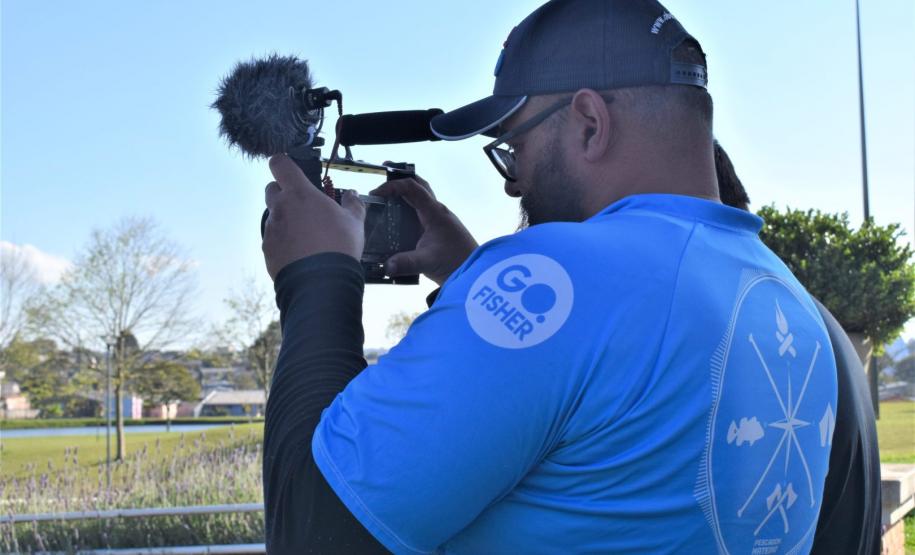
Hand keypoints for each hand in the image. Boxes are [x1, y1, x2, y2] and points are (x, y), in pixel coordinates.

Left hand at [262, 154, 365, 279]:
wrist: (321, 283)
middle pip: (271, 189)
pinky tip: (300, 253)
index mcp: (299, 194)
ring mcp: (271, 230)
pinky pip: (272, 239)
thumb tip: (352, 194)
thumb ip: (352, 203)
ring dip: (285, 220)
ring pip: (273, 217)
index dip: (283, 163)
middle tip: (303, 206)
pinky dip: (283, 242)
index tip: (290, 169)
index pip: (279, 164)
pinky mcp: (267, 250)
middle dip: (283, 193)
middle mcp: (280, 208)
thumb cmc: (338, 248)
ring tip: (306, 236)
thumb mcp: (354, 222)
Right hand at [369, 171, 477, 285]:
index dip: (393, 185)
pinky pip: (421, 212)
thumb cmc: (456, 262)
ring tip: (385, 198)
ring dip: (404, 194)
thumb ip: (406, 262)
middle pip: (418, 187)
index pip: (413, 188)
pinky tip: (397, 220)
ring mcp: (439, 220)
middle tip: (384, 175)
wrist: (474, 272)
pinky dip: (408, 209)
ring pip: (420, 199)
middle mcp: (437, 212)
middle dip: (401, 179)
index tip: (377, 193)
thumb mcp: (428, 262)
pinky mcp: (438, 230)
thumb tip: (386, 266)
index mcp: (435, 213)